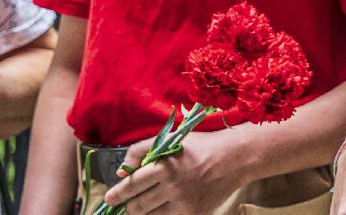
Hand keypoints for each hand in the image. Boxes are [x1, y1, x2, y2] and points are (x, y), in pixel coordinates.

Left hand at [100, 127, 235, 213]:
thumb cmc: (201, 146)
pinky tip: (158, 208)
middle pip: (138, 204)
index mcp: (166, 165)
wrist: (236, 158)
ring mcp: (184, 202)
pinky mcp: (193, 213)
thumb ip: (142, 150)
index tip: (109, 198)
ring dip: (141, 212)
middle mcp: (174, 186)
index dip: (118, 193)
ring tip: (139, 206)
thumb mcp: (172, 139)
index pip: (133, 184)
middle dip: (128, 205)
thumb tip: (122, 171)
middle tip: (124, 204)